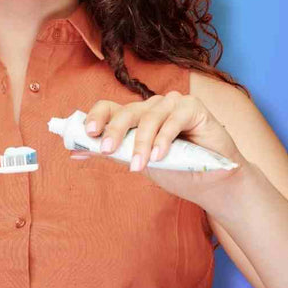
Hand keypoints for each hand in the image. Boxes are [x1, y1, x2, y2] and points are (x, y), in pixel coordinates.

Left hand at [74, 90, 247, 202]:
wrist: (212, 183)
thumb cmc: (177, 170)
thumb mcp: (140, 162)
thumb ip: (113, 153)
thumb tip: (74, 151)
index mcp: (136, 117)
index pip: (110, 108)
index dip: (96, 117)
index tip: (87, 134)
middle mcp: (152, 107)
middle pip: (127, 111)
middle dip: (115, 131)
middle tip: (106, 150)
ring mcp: (172, 104)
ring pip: (149, 117)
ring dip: (142, 143)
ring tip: (139, 166)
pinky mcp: (193, 107)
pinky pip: (173, 119)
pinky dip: (164, 138)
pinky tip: (160, 156)